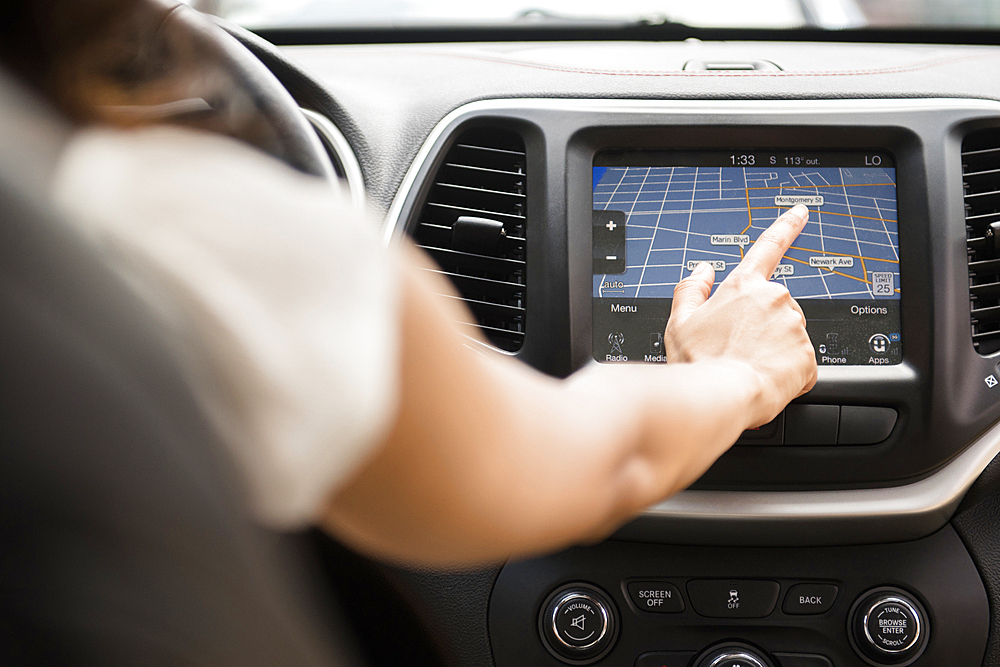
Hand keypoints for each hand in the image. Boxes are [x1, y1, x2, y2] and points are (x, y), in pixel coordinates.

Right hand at [664, 205, 817, 427]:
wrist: (717, 396)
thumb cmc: (697, 362)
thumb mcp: (679, 321)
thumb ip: (691, 289)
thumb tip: (702, 270)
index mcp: (742, 287)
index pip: (768, 247)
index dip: (787, 226)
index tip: (801, 212)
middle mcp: (773, 299)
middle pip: (777, 309)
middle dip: (765, 328)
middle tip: (741, 350)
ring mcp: (793, 326)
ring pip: (790, 338)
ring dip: (776, 352)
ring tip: (750, 368)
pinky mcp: (808, 355)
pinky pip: (800, 366)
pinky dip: (787, 376)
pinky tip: (766, 381)